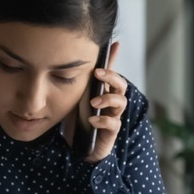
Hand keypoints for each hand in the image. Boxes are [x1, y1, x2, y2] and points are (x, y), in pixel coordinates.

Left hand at [85, 41, 127, 163]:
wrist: (78, 149)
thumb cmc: (78, 122)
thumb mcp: (74, 99)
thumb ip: (77, 84)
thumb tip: (72, 63)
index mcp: (103, 93)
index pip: (111, 73)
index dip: (114, 59)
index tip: (114, 44)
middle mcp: (111, 103)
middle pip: (120, 85)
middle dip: (111, 77)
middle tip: (98, 75)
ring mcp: (113, 117)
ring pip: (121, 102)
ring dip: (108, 98)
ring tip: (93, 102)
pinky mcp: (111, 132)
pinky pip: (113, 123)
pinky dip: (103, 120)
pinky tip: (92, 119)